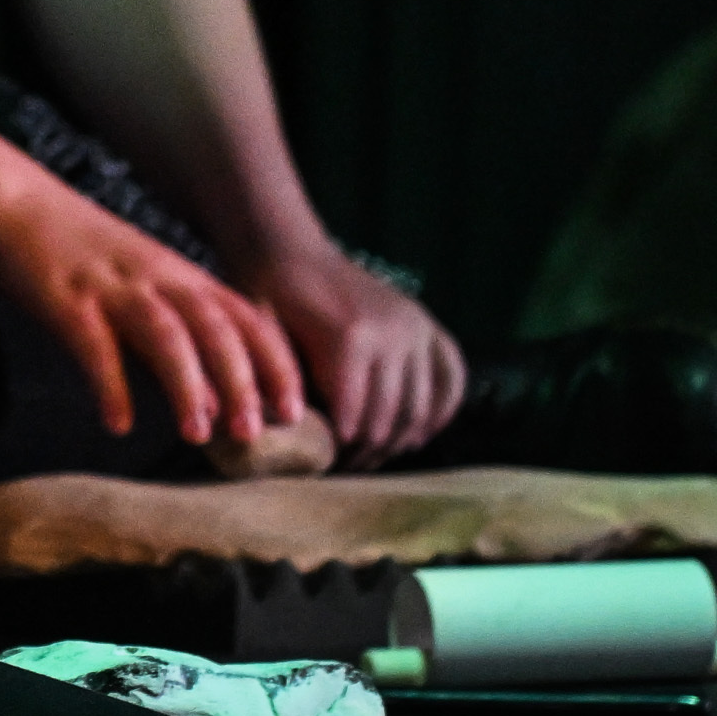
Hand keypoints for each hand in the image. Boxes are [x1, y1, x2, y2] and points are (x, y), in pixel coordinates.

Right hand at [0, 178, 306, 447]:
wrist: (16, 204)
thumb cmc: (80, 253)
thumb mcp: (141, 285)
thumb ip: (176, 338)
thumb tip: (213, 404)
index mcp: (179, 274)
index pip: (246, 318)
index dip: (275, 364)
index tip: (295, 410)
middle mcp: (156, 278)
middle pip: (215, 328)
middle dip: (241, 381)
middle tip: (253, 433)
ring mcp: (113, 286)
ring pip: (166, 334)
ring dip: (187, 386)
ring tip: (196, 434)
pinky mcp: (67, 298)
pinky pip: (95, 345)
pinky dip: (111, 385)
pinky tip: (118, 423)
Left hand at [246, 243, 465, 463]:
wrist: (289, 250)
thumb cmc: (267, 299)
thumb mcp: (264, 343)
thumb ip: (282, 388)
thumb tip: (295, 439)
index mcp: (352, 340)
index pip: (356, 420)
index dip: (341, 450)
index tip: (327, 464)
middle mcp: (393, 333)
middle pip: (390, 418)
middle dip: (369, 450)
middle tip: (350, 465)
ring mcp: (415, 327)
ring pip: (422, 406)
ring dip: (401, 438)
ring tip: (376, 453)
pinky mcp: (426, 323)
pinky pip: (451, 375)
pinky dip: (441, 408)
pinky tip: (420, 431)